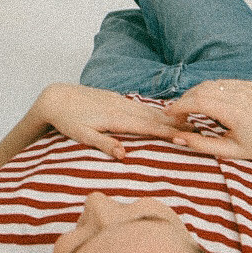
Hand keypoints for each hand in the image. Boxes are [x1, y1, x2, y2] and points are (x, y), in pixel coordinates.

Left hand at [42, 83, 179, 158]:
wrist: (54, 98)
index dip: (166, 132)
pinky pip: (138, 104)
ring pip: (146, 109)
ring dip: (166, 115)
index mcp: (114, 118)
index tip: (185, 137)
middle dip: (174, 122)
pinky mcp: (113, 97)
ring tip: (185, 120)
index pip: (146, 127)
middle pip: (152, 116)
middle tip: (196, 128)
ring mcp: (117, 100)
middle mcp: (120, 107)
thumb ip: (103, 144)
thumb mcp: (82, 136)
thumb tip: (124, 154)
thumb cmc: (67, 121)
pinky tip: (160, 112)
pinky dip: (152, 109)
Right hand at [160, 79, 251, 169]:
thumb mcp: (227, 151)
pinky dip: (211, 90)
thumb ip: (200, 144)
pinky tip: (208, 103)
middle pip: (201, 90)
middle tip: (176, 112)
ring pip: (211, 84)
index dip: (179, 105)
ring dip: (196, 94)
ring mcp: (245, 88)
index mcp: (234, 113)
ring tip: (189, 108)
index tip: (168, 112)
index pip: (198, 102)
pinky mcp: (249, 85)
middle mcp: (239, 96)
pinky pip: (222, 83)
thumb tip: (176, 138)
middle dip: (184, 99)